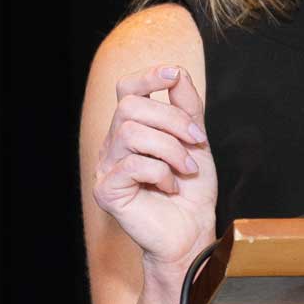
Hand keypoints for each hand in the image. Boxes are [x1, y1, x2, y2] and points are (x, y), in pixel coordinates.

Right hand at [92, 63, 216, 276]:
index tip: (173, 74)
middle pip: (130, 107)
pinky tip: (169, 187)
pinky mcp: (107, 190)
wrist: (191, 230)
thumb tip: (178, 73)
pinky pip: (132, 165)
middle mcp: (113, 144)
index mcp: (132, 129)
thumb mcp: (195, 142)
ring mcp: (106, 167)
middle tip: (197, 143)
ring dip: (170, 149)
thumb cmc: (191, 190)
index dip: (147, 77)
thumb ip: (187, 108)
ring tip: (185, 169)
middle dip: (172, 120)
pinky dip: (160, 173)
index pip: (126, 90)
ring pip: (130, 133)